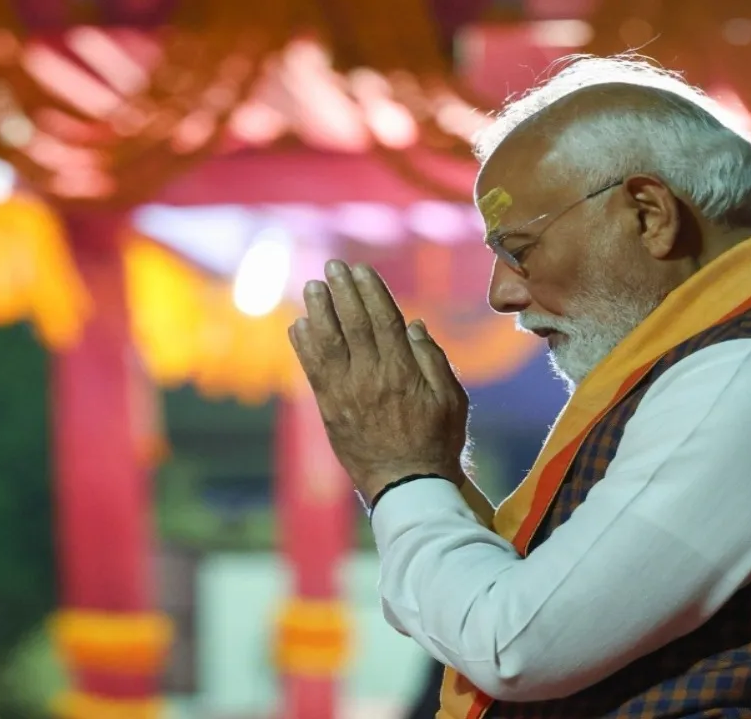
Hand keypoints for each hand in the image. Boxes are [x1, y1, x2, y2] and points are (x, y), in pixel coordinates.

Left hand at [288, 260, 469, 504]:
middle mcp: (372, 377)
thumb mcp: (452, 398)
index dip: (370, 291)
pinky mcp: (329, 409)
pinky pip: (312, 370)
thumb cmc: (436, 440)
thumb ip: (433, 358)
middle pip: (353, 324)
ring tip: (312, 286)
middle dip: (342, 291)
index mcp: (404, 371)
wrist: (407, 483)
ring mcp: (347, 393)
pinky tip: (299, 324)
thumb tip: (413, 324)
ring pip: (328, 343)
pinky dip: (304, 346)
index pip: (383, 320)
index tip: (361, 270)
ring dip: (318, 311)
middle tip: (332, 267)